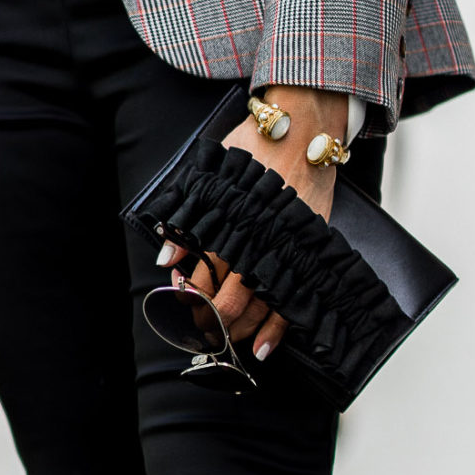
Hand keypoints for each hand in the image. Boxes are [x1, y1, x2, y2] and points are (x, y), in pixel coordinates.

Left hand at [157, 87, 345, 361]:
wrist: (304, 124)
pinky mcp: (309, 250)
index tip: (178, 303)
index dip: (187, 293)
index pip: (201, 271)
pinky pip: (292, 301)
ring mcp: (285, 248)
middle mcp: (257, 239)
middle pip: (227, 298)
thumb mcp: (210, 173)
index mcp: (229, 220)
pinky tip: (262, 350)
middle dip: (207, 322)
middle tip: (197, 333)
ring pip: (257, 307)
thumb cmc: (251, 146)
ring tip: (224, 343)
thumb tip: (166, 256)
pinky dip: (276, 330)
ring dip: (237, 331)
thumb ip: (187, 214)